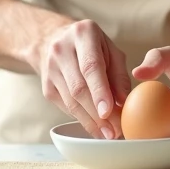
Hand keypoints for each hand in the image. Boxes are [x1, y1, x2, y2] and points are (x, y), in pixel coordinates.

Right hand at [32, 19, 130, 138]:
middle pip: (79, 88)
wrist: (52, 39)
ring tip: (108, 133)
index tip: (109, 112)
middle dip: (98, 114)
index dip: (100, 91)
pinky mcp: (46, 87)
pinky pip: (66, 107)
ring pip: (71, 102)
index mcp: (83, 34)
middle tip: (115, 130)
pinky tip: (96, 127)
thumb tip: (123, 102)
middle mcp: (62, 50)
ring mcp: (51, 69)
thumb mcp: (110, 49)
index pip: (90, 66)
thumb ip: (119, 74)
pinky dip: (82, 119)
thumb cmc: (89, 44)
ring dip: (91, 121)